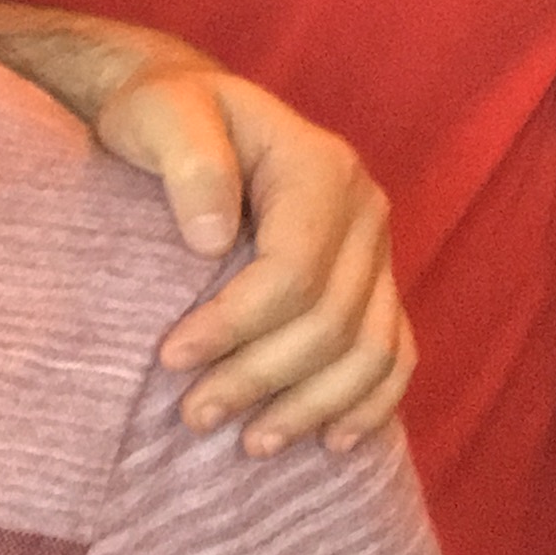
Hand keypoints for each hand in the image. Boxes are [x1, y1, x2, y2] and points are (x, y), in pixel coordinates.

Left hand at [98, 66, 415, 456]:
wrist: (190, 111)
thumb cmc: (166, 113)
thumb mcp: (160, 114)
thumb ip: (188, 163)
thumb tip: (212, 240)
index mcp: (322, 169)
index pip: (293, 271)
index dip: (236, 325)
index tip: (170, 359)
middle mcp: (366, 211)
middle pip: (331, 322)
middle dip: (262, 378)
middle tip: (193, 415)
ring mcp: (378, 251)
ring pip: (370, 351)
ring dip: (312, 406)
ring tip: (249, 443)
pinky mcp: (374, 283)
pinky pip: (395, 355)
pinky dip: (369, 403)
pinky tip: (331, 441)